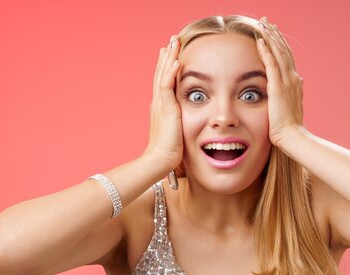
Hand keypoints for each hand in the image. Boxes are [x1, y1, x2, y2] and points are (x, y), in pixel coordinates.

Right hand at [146, 35, 182, 171]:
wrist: (160, 160)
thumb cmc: (170, 152)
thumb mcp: (177, 133)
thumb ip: (181, 124)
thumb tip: (190, 126)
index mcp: (162, 107)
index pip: (164, 81)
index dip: (167, 66)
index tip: (171, 53)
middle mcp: (158, 103)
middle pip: (161, 73)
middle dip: (167, 56)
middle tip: (171, 40)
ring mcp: (160, 105)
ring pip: (163, 75)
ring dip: (169, 57)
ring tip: (173, 42)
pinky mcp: (165, 109)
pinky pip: (167, 86)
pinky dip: (171, 72)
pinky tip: (176, 60)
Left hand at [256, 17, 304, 146]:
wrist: (292, 136)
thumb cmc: (288, 128)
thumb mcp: (290, 107)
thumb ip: (290, 95)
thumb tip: (294, 85)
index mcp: (294, 83)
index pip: (287, 58)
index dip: (280, 45)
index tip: (273, 33)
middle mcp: (293, 79)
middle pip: (284, 51)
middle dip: (275, 35)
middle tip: (267, 21)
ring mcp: (287, 82)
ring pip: (278, 53)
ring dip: (271, 37)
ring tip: (263, 24)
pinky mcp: (278, 87)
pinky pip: (271, 64)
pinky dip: (266, 51)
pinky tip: (260, 40)